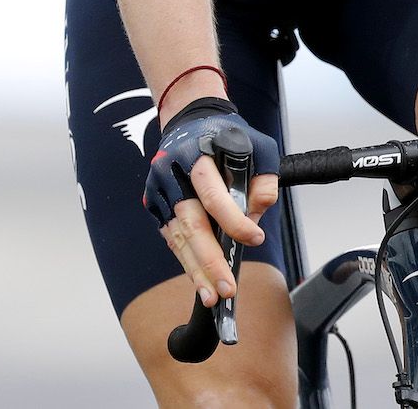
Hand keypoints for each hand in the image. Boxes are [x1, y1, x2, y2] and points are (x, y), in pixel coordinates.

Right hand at [142, 98, 279, 308]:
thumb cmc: (227, 135)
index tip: (254, 238)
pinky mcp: (154, 202)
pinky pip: (171, 237)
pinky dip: (186, 259)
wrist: (189, 119)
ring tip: (212, 297)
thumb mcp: (258, 146)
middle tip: (226, 290)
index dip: (233, 221)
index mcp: (197, 153)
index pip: (213, 194)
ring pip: (177, 236)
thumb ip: (263, 179)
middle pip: (190, 222)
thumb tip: (256, 215)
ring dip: (195, 269)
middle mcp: (172, 172)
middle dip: (209, 260)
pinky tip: (199, 279)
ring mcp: (159, 188)